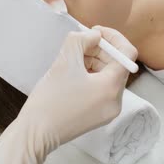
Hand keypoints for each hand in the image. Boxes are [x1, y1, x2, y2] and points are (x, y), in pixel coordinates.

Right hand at [0, 27, 136, 163]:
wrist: (36, 131)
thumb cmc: (50, 98)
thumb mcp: (65, 61)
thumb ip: (81, 40)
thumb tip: (94, 36)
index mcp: (111, 87)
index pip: (127, 53)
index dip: (113, 37)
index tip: (93, 32)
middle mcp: (115, 101)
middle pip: (117, 65)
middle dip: (100, 50)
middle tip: (78, 44)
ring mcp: (107, 111)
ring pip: (108, 77)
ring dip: (93, 62)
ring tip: (71, 60)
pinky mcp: (98, 116)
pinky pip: (101, 90)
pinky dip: (90, 77)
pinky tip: (71, 75)